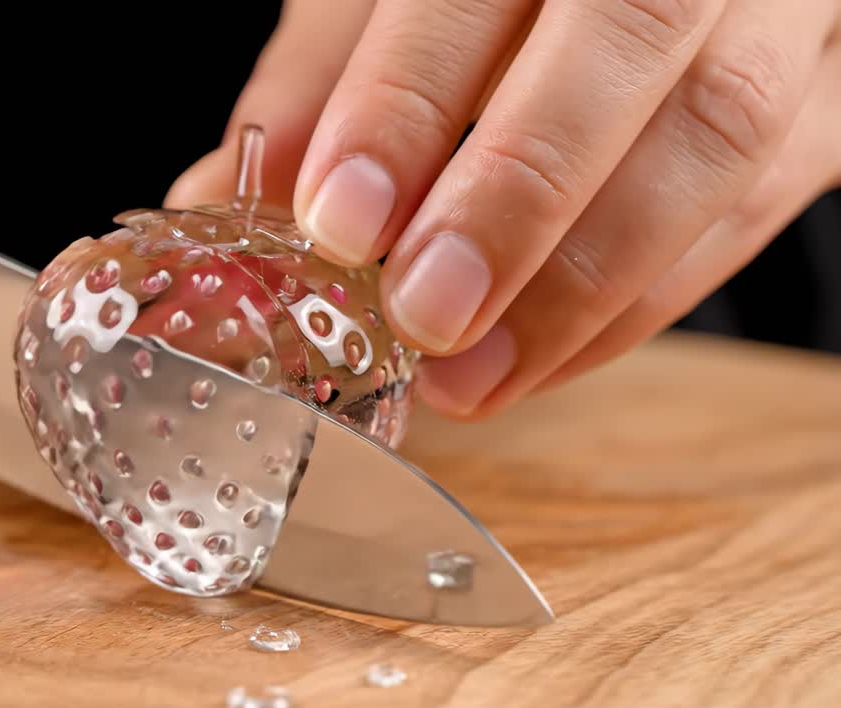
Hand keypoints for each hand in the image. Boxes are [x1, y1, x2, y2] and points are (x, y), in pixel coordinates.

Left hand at [168, 0, 840, 419]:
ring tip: (473, 375)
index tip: (341, 220)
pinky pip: (767, 196)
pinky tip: (547, 356)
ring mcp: (782, 5)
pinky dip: (651, 297)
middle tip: (425, 315)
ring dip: (587, 283)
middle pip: (635, 34)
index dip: (407, 98)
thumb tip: (222, 201)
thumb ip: (322, 82)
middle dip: (520, 193)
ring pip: (723, 132)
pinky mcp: (827, 86)